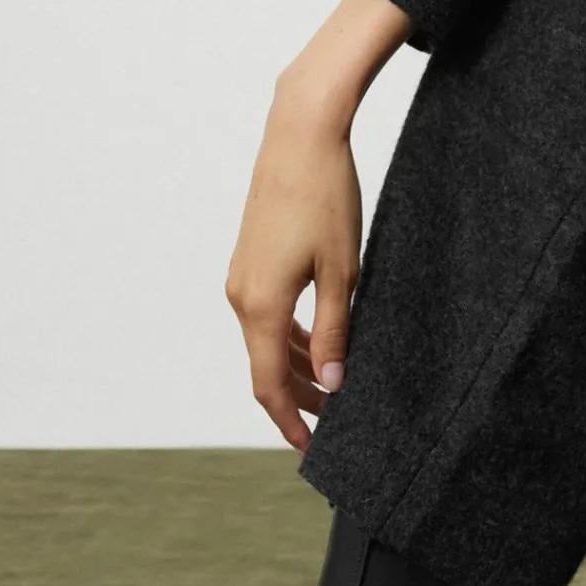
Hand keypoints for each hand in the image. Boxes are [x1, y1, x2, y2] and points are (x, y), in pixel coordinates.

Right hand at [226, 95, 363, 453]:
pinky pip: (267, 313)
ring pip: (266, 339)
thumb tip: (331, 384)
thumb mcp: (343, 272)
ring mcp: (241, 276)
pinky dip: (290, 336)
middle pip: (266, 366)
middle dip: (300, 398)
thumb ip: (336, 332)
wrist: (300, 136)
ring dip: (297, 366)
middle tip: (336, 423)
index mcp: (261, 305)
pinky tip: (319, 342)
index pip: (268, 385)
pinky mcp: (250, 258)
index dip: (289, 421)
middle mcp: (241, 295)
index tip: (310, 449)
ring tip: (333, 387)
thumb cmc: (327, 198)